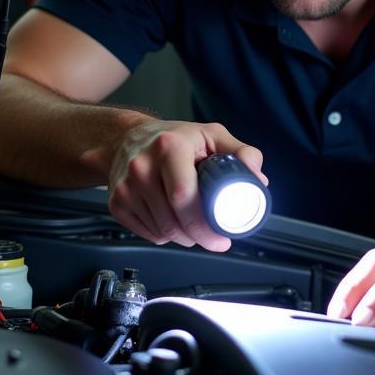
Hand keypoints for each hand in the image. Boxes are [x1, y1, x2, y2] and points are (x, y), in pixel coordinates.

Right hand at [107, 119, 266, 251]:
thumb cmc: (173, 137)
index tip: (221, 236)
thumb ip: (241, 153)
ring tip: (192, 224)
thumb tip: (258, 179)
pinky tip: (171, 219)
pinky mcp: (116, 203)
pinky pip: (147, 234)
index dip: (205, 224)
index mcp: (169, 147)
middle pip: (172, 221)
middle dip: (198, 237)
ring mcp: (125, 187)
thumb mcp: (211, 135)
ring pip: (161, 231)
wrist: (127, 137)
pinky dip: (164, 235)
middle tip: (213, 239)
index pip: (183, 195)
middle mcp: (142, 166)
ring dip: (183, 237)